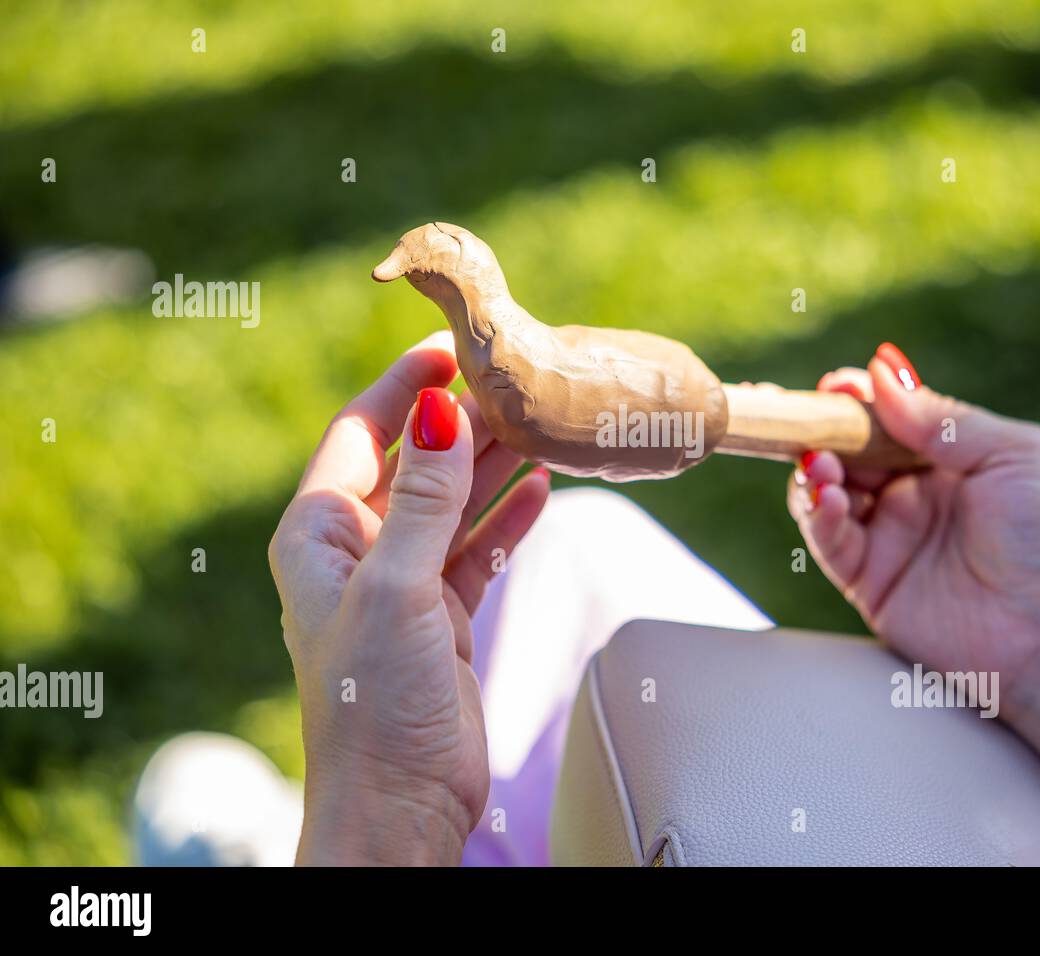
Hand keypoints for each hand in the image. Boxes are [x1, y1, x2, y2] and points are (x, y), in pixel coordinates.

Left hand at [270, 331, 549, 864]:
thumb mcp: (397, 589)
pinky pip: (479, 548)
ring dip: (494, 466)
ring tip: (543, 427)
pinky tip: (543, 489)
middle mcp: (357, 550)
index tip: (453, 348)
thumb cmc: (374, 703)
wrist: (399, 804)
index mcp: (319, 534)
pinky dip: (509, 519)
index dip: (405, 388)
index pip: (362, 433)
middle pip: (416, 464)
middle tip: (520, 386)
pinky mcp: (443, 615)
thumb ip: (423, 501)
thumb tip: (443, 413)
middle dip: (464, 424)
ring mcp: (403, 582)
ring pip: (454, 503)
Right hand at [789, 343, 1039, 845]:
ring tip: (821, 465)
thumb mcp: (1010, 455)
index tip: (836, 385)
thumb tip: (882, 370)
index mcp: (946, 457)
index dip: (856, 398)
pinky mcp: (869, 581)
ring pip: (825, 491)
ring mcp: (887, 536)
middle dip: (820, 429)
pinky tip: (828, 499)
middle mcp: (910, 493)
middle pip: (846, 449)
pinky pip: (829, 540)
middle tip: (805, 419)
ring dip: (814, 471)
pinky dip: (817, 515)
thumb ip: (942, 418)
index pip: (886, 417)